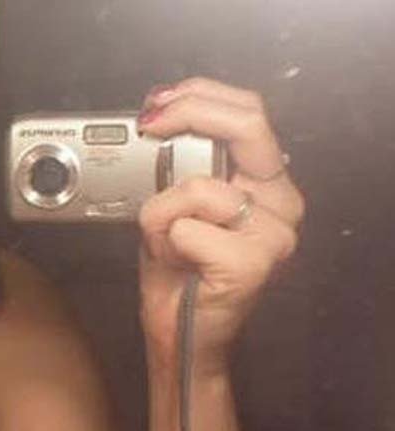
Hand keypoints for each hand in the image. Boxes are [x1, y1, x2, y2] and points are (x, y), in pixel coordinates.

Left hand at [136, 77, 304, 373]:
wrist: (177, 334)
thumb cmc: (176, 272)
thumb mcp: (172, 206)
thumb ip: (178, 167)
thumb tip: (157, 122)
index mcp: (266, 183)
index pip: (249, 114)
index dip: (200, 96)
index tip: (157, 104)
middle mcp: (281, 203)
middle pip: (247, 126)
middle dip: (188, 115)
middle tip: (150, 126)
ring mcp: (274, 235)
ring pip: (199, 187)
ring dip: (162, 213)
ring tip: (170, 244)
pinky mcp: (253, 264)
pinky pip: (188, 228)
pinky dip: (166, 243)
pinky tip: (181, 264)